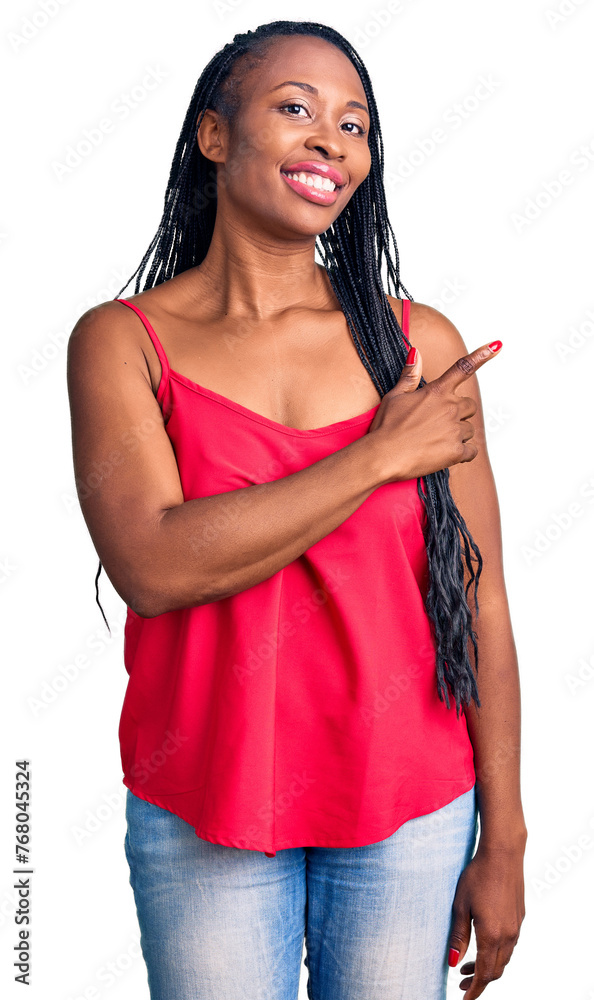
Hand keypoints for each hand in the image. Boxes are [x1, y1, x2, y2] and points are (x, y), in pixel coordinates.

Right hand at [367, 341, 501, 483]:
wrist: (383, 456)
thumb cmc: (386, 426)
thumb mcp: (395, 396)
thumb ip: (410, 375)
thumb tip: (416, 352)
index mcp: (437, 392)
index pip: (463, 368)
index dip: (482, 355)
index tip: (497, 345)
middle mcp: (450, 408)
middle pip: (470, 406)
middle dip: (459, 413)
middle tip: (438, 423)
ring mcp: (455, 430)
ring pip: (469, 429)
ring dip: (458, 434)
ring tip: (434, 441)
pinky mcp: (456, 451)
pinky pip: (472, 451)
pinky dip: (463, 453)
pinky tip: (445, 453)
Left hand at [447, 843, 525, 997]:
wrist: (503, 854)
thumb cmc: (477, 876)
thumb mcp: (460, 905)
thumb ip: (458, 936)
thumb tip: (453, 962)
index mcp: (491, 935)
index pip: (484, 974)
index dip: (474, 989)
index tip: (464, 998)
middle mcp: (508, 935)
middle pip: (496, 970)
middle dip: (479, 981)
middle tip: (461, 982)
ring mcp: (516, 927)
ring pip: (504, 959)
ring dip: (488, 967)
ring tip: (468, 966)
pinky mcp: (519, 917)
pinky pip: (510, 945)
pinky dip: (497, 953)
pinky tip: (484, 945)